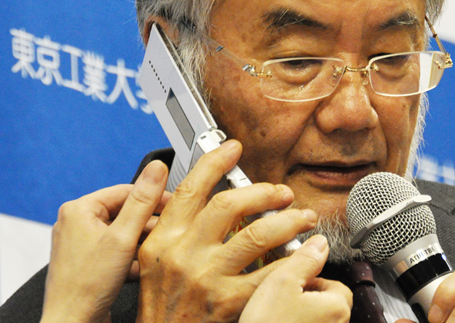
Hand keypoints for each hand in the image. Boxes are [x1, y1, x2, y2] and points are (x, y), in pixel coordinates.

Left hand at [40, 160, 169, 322]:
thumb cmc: (86, 288)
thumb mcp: (122, 238)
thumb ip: (142, 202)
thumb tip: (156, 169)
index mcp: (79, 210)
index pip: (126, 190)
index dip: (154, 197)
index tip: (176, 204)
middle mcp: (76, 224)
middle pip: (125, 213)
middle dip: (149, 224)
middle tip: (172, 230)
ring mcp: (81, 246)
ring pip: (123, 234)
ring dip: (142, 243)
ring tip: (159, 250)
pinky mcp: (89, 264)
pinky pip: (117, 252)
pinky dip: (132, 258)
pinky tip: (145, 267)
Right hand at [135, 140, 318, 322]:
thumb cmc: (162, 306)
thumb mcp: (151, 260)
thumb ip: (165, 223)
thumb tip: (177, 181)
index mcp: (164, 239)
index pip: (191, 188)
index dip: (215, 162)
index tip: (234, 149)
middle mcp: (184, 254)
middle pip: (229, 204)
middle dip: (264, 192)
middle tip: (282, 192)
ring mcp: (208, 277)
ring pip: (257, 234)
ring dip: (289, 221)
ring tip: (303, 218)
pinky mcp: (229, 301)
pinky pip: (270, 273)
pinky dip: (292, 261)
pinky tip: (304, 255)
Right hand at [239, 234, 351, 322]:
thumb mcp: (281, 282)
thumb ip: (304, 259)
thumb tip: (320, 243)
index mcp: (337, 307)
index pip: (333, 282)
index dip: (309, 280)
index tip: (291, 284)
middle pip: (326, 303)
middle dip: (304, 300)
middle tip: (280, 302)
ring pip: (314, 321)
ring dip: (299, 317)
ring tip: (276, 318)